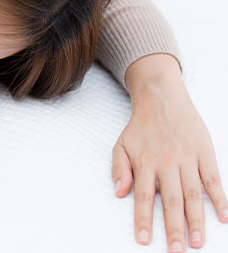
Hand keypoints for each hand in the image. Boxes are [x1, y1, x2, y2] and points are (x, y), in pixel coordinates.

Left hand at [112, 54, 227, 252]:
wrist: (162, 99)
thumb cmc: (140, 127)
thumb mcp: (121, 144)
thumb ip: (119, 168)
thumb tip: (120, 192)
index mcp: (145, 163)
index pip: (144, 197)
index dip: (144, 219)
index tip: (144, 240)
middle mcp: (167, 163)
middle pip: (171, 201)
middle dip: (173, 227)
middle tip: (175, 251)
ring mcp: (187, 159)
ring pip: (193, 194)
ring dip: (196, 220)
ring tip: (196, 242)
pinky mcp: (204, 154)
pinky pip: (213, 180)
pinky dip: (219, 198)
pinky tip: (223, 217)